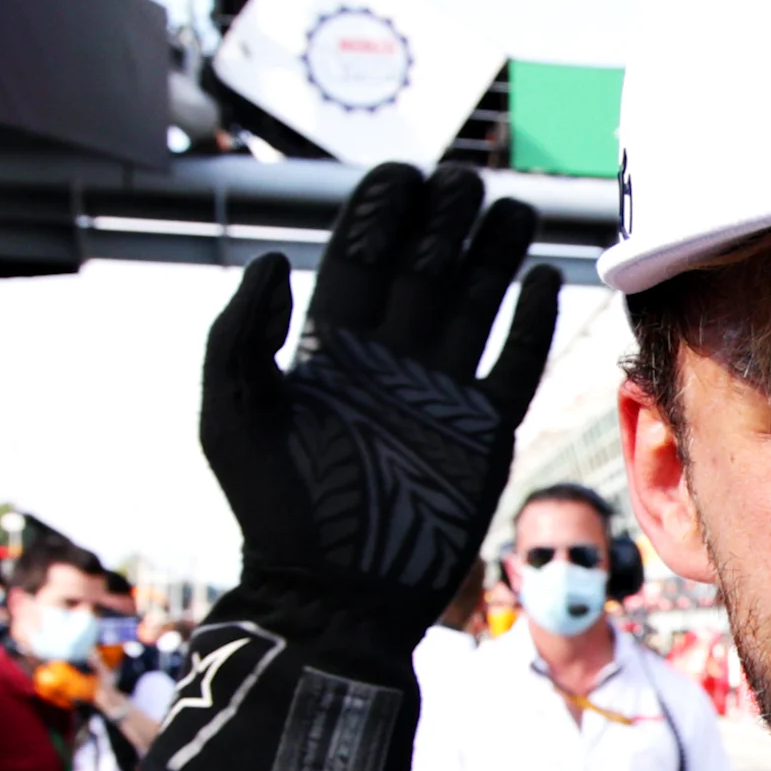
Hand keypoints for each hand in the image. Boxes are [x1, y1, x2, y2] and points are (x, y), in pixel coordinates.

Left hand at [144, 162, 557, 770]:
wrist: (335, 599)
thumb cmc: (276, 513)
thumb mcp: (232, 418)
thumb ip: (239, 335)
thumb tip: (274, 260)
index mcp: (330, 351)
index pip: (360, 260)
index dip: (381, 213)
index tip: (402, 172)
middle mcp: (389, 362)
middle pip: (424, 269)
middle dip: (444, 220)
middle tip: (464, 179)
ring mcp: (439, 395)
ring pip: (473, 305)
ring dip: (492, 255)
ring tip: (512, 209)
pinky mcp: (482, 433)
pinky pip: (514, 365)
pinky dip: (529, 324)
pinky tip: (538, 281)